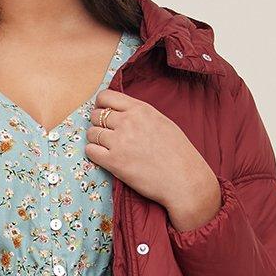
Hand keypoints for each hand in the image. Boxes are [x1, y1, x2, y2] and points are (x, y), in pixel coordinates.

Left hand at [85, 87, 222, 232]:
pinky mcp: (114, 162)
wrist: (184, 179)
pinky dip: (93, 153)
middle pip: (96, 115)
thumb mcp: (162, 122)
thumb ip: (141, 115)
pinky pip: (91, 151)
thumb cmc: (178, 153)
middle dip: (97, 123)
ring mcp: (119, 142)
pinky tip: (103, 157)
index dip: (101, 105)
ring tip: (105, 147)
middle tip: (105, 133)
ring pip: (91, 133)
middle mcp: (127, 122)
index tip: (103, 112)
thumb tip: (123, 113)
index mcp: (140, 109)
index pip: (106, 96)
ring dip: (95, 139)